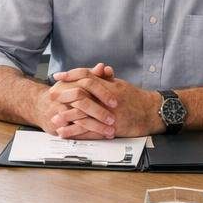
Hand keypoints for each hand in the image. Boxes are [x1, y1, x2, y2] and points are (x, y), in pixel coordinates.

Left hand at [43, 65, 160, 137]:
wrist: (152, 112)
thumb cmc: (136, 98)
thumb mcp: (120, 84)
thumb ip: (106, 78)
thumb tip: (97, 68)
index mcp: (108, 86)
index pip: (86, 76)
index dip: (71, 75)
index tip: (58, 76)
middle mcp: (106, 98)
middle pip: (81, 95)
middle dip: (64, 96)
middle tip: (51, 95)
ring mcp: (108, 114)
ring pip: (83, 114)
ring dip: (67, 117)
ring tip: (55, 118)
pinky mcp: (110, 128)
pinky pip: (90, 131)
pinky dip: (76, 132)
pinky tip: (66, 133)